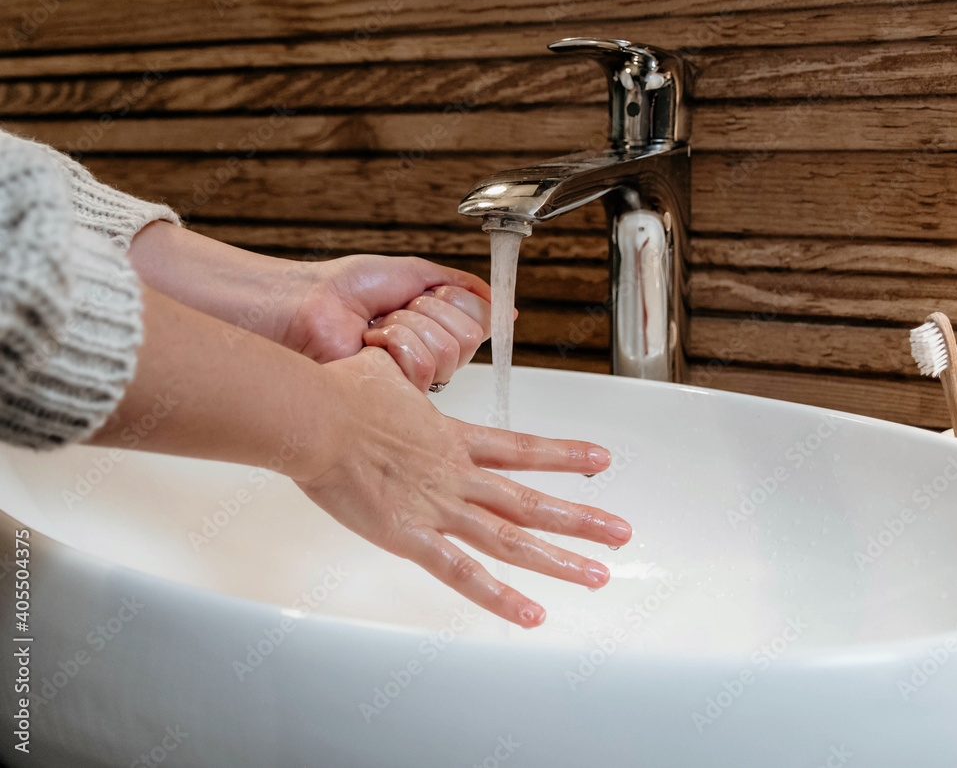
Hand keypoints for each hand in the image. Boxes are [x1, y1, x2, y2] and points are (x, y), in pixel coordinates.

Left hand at [126, 224, 493, 391]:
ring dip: (408, 326)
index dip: (455, 301)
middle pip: (469, 337)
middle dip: (429, 312)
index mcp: (436, 329)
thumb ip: (461, 285)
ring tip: (377, 328)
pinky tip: (370, 346)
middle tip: (394, 311)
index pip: (480, 320)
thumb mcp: (413, 273)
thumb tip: (503, 305)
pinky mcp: (398, 398)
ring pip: (449, 351)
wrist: (307, 308)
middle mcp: (430, 357)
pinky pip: (425, 367)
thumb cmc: (345, 289)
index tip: (425, 294)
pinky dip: (395, 345)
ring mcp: (414, 381)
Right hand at [297, 349, 632, 627]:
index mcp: (452, 438)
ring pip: (513, 539)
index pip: (522, 448)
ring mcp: (439, 508)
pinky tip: (532, 614)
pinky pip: (463, 574)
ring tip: (598, 574)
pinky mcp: (411, 537)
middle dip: (581, 518)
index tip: (600, 460)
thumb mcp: (385, 371)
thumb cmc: (341, 393)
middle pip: (532, 502)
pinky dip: (499, 597)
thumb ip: (402, 376)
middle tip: (620, 532)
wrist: (316, 417)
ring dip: (560, 559)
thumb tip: (395, 361)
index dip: (564, 455)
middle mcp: (457, 475)